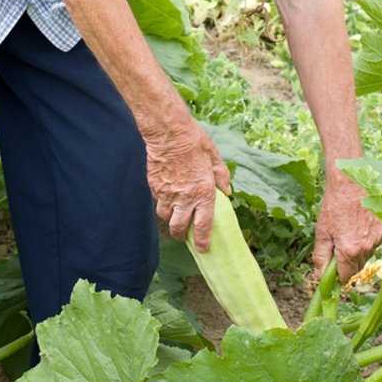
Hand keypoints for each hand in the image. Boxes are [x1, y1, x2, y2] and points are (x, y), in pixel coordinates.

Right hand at [146, 121, 230, 250]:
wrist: (169, 132)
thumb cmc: (194, 141)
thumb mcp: (214, 157)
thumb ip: (221, 176)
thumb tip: (227, 191)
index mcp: (203, 192)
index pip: (203, 225)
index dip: (202, 240)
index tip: (203, 248)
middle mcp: (185, 197)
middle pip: (178, 227)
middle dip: (180, 235)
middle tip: (183, 235)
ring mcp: (167, 193)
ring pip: (165, 216)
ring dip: (170, 218)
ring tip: (174, 213)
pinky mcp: (154, 186)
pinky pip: (158, 200)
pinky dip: (162, 202)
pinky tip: (166, 195)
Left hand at [312, 173, 381, 283]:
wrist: (351, 182)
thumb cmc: (334, 205)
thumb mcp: (322, 231)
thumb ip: (321, 257)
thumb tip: (320, 277)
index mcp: (349, 250)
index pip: (345, 277)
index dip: (337, 275)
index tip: (332, 268)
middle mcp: (367, 248)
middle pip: (357, 268)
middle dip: (346, 263)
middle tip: (338, 244)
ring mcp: (378, 239)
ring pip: (366, 256)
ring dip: (357, 251)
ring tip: (348, 230)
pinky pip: (374, 243)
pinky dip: (366, 240)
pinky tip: (359, 225)